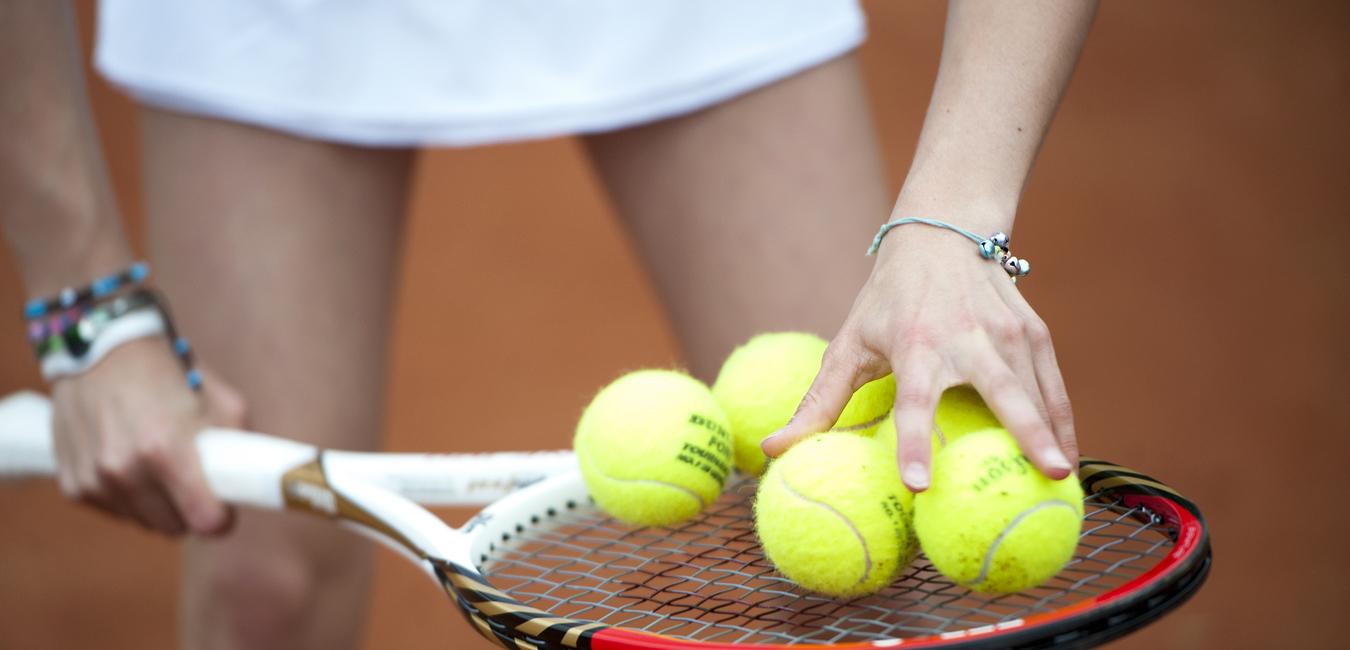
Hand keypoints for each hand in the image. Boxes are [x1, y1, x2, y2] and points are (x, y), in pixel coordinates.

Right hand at [50, 337, 244, 534]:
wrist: (104, 350)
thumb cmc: (171, 373)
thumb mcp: (223, 401)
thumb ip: (241, 446)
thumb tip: (254, 482)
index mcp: (165, 451)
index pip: (204, 521)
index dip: (222, 519)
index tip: (225, 508)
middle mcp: (125, 471)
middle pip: (175, 528)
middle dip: (190, 509)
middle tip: (194, 480)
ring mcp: (95, 480)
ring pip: (144, 522)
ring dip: (158, 505)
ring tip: (160, 466)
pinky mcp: (74, 484)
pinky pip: (115, 511)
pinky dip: (128, 497)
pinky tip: (131, 463)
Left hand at [761, 224, 1076, 490]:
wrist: (941, 233)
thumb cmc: (888, 300)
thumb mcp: (848, 343)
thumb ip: (818, 401)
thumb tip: (772, 451)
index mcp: (915, 344)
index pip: (913, 401)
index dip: (912, 442)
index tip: (918, 484)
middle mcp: (967, 337)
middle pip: (1002, 391)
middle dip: (1027, 431)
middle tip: (1047, 474)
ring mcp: (1007, 332)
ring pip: (1037, 389)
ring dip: (1054, 434)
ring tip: (1064, 480)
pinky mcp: (1034, 331)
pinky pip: (1053, 385)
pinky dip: (1063, 420)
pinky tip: (1069, 457)